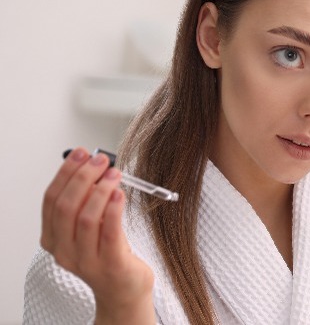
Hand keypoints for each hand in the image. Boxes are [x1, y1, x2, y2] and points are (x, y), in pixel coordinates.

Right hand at [40, 147, 154, 322]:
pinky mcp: (110, 265)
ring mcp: (85, 260)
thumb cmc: (108, 253)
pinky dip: (113, 209)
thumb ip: (86, 202)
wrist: (123, 290)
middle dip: (83, 177)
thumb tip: (93, 166)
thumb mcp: (89, 227)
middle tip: (101, 160)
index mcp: (53, 239)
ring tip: (115, 174)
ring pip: (86, 218)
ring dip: (101, 190)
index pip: (51, 200)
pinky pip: (109, 233)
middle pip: (66, 206)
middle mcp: (64, 251)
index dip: (65, 173)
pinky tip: (119, 194)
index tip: (80, 154)